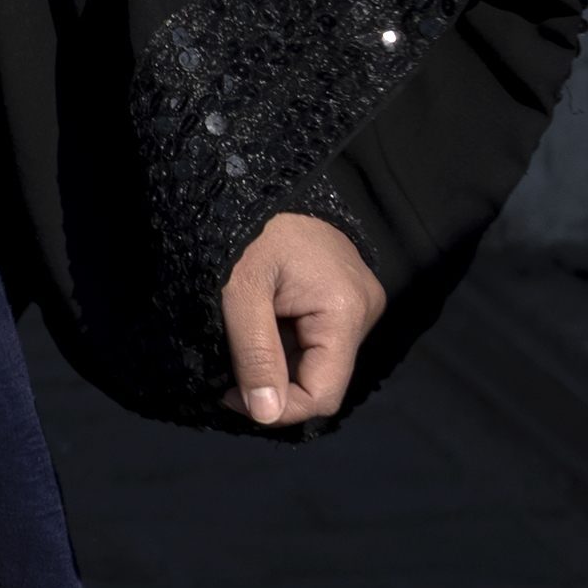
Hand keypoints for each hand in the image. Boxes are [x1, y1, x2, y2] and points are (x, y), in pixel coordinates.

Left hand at [220, 210, 384, 427]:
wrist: (249, 172)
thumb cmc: (242, 225)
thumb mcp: (237, 291)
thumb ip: (254, 354)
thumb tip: (266, 415)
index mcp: (346, 309)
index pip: (322, 394)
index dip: (277, 408)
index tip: (228, 396)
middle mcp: (363, 308)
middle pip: (320, 378)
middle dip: (272, 382)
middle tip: (224, 367)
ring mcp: (354, 301)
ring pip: (314, 360)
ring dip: (273, 359)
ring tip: (238, 331)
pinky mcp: (339, 293)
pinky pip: (311, 336)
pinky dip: (279, 340)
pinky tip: (254, 320)